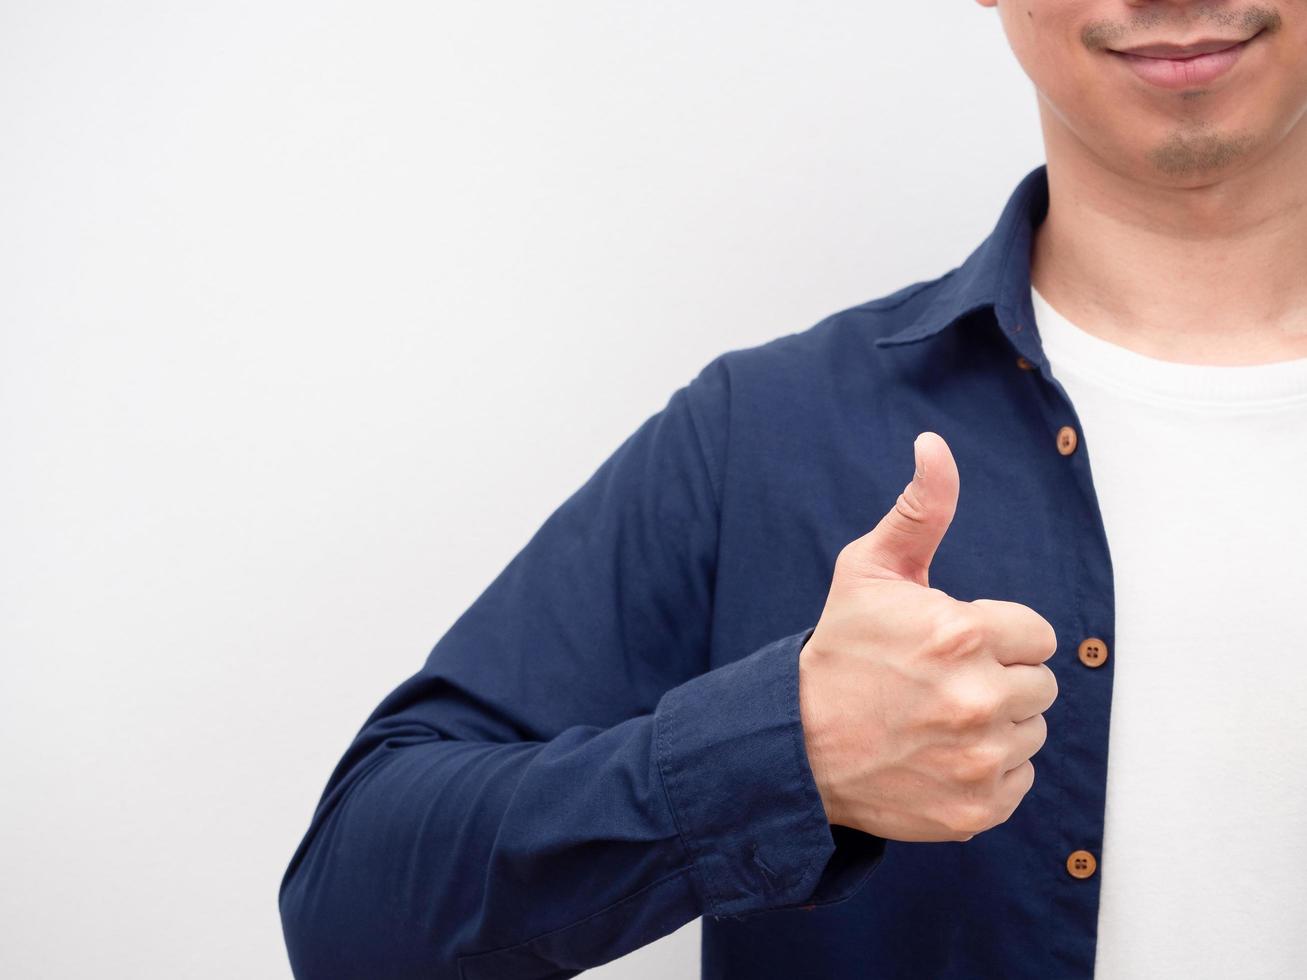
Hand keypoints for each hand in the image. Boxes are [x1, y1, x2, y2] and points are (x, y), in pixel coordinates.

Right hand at [798, 431, 1057, 842]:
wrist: (794, 746)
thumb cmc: (840, 650)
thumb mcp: (869, 570)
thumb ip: (920, 509)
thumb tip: (935, 443)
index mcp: (962, 633)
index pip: (1037, 635)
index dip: (996, 636)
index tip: (954, 644)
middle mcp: (978, 699)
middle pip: (1041, 686)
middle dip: (1000, 678)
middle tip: (942, 683)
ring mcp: (978, 759)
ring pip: (1031, 733)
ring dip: (997, 726)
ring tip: (938, 720)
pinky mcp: (976, 808)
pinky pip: (1019, 781)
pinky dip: (988, 772)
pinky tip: (940, 756)